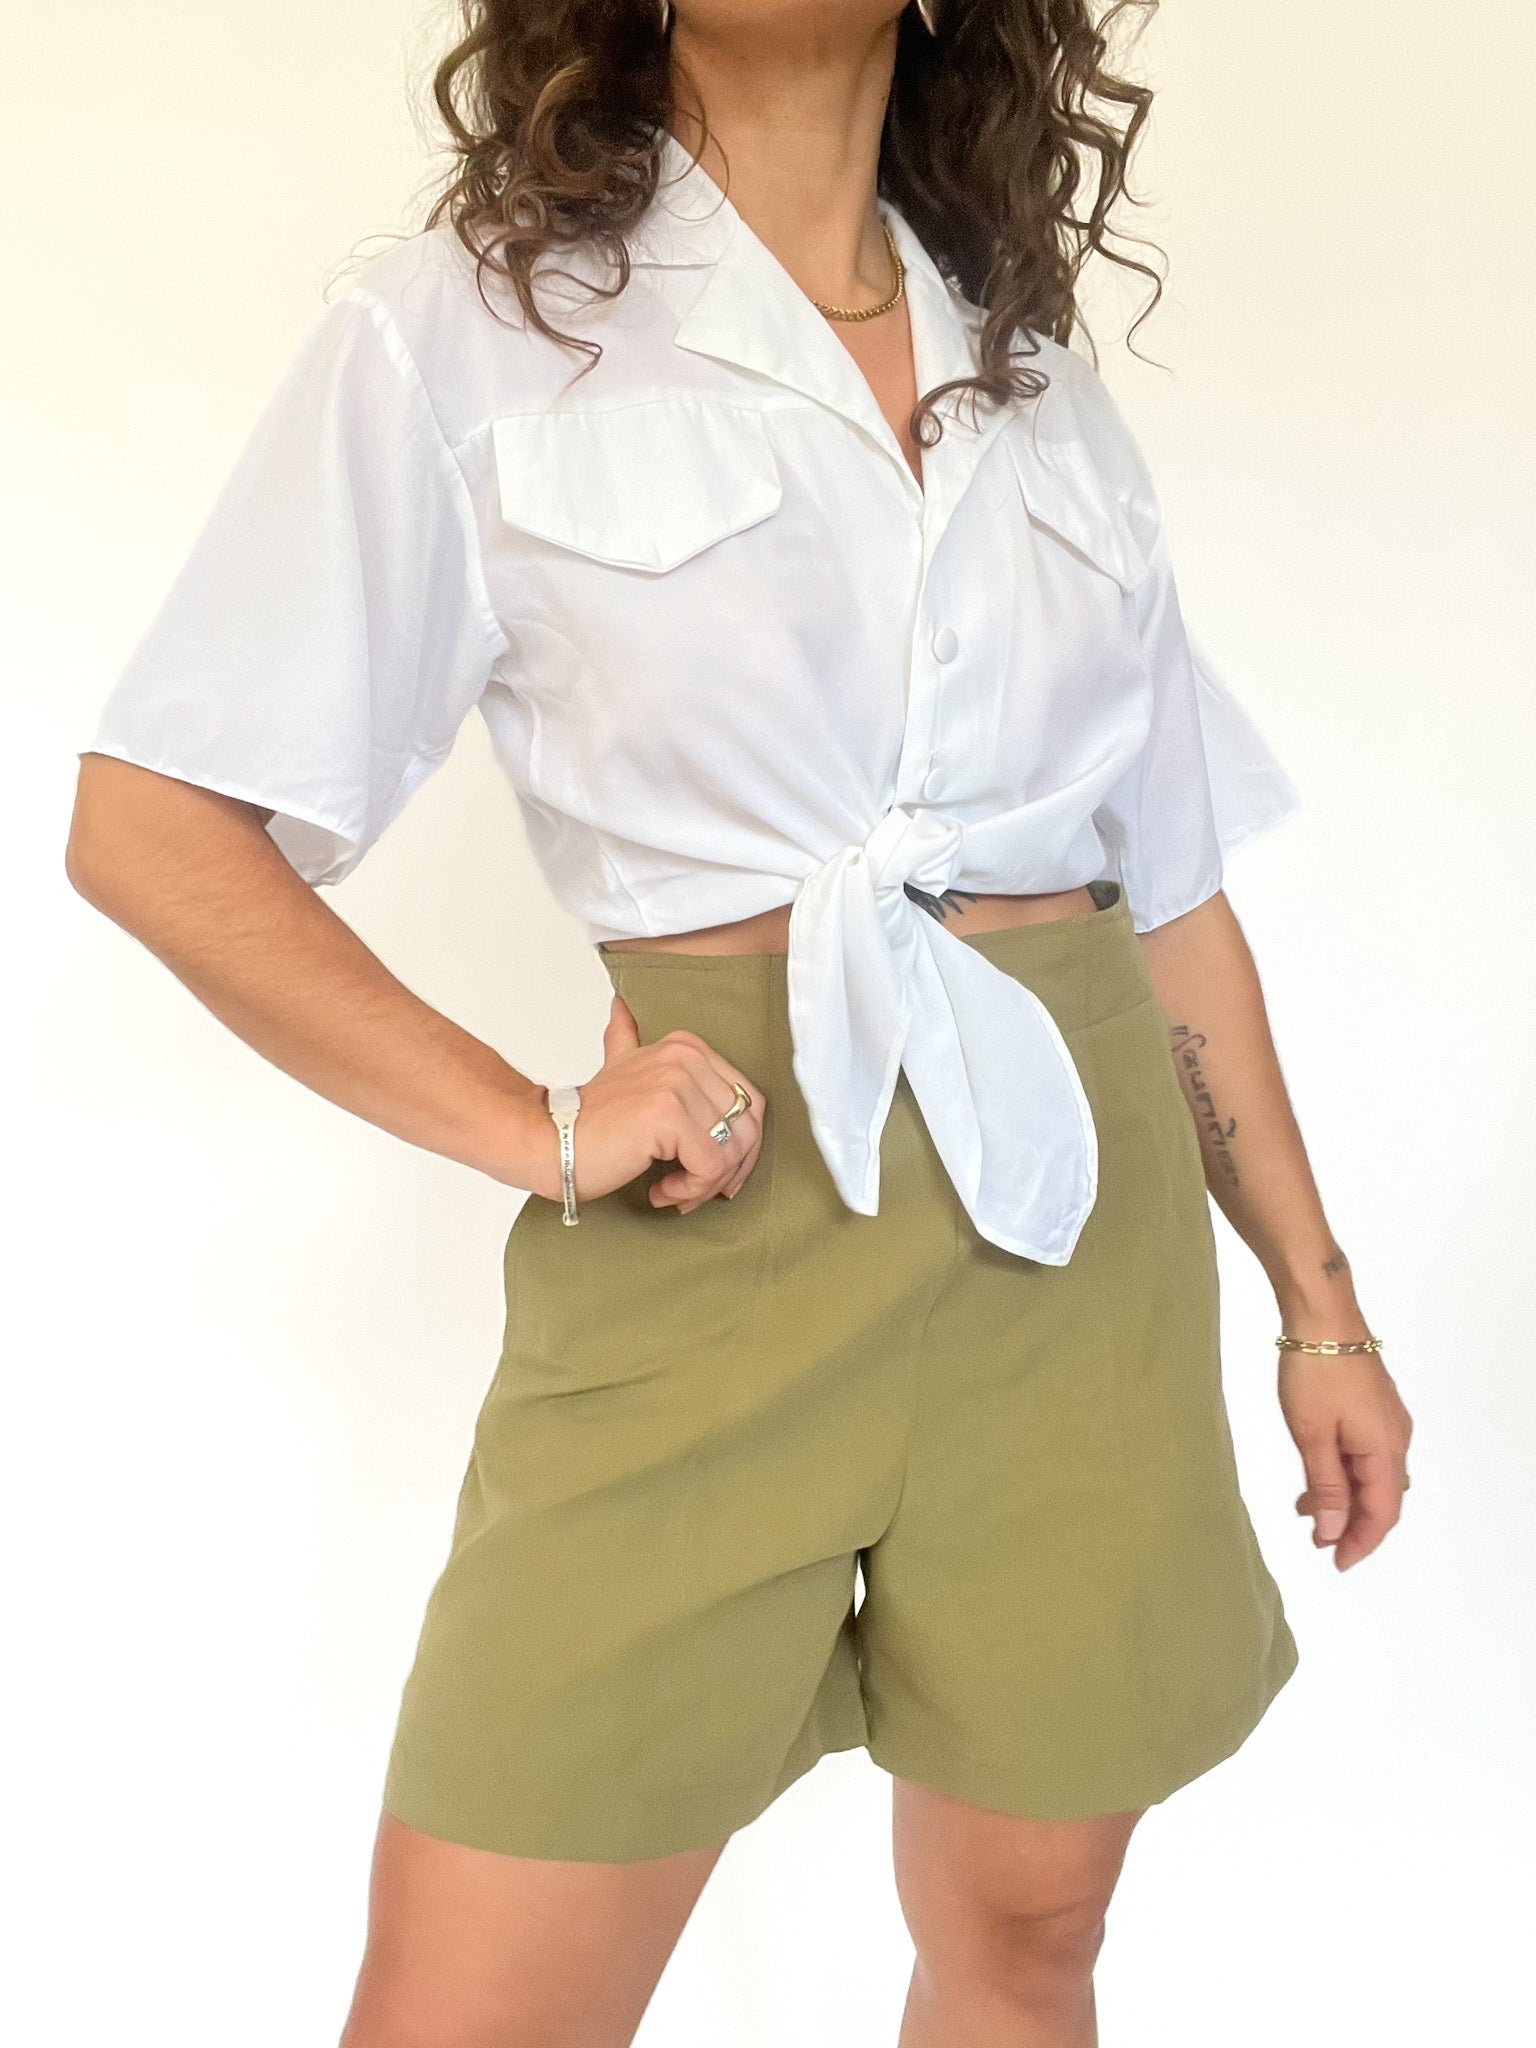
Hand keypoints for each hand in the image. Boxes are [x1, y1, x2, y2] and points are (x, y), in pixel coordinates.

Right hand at [518, 992, 767, 1213]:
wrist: (545, 1140)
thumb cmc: (588, 1120)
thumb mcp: (616, 1066)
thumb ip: (627, 1038)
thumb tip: (620, 1006)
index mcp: (686, 1047)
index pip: (749, 1101)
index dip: (740, 1146)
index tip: (713, 1172)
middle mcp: (685, 1058)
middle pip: (748, 1127)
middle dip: (729, 1170)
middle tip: (696, 1189)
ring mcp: (676, 1084)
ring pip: (731, 1150)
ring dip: (707, 1184)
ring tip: (676, 1191)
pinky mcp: (667, 1116)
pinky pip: (710, 1166)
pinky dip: (691, 1189)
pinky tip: (661, 1191)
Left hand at [1278, 1351, 1413, 1570]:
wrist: (1322, 1316)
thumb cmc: (1315, 1374)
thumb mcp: (1312, 1435)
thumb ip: (1325, 1486)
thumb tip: (1334, 1531)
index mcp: (1385, 1451)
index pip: (1381, 1513)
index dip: (1361, 1542)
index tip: (1337, 1563)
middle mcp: (1395, 1439)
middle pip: (1380, 1497)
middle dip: (1352, 1524)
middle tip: (1318, 1541)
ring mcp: (1386, 1421)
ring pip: (1370, 1474)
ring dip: (1343, 1497)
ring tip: (1306, 1510)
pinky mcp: (1373, 1407)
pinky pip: (1364, 1453)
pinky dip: (1343, 1471)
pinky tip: (1316, 1473)